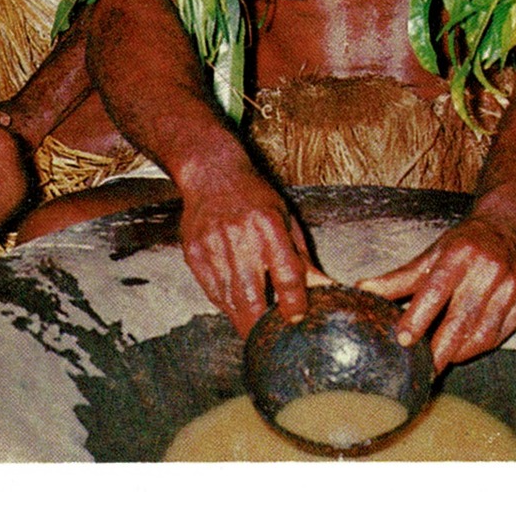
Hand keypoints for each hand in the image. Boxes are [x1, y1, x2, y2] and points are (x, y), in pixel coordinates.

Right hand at [177, 164, 331, 335]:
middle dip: (260, 326)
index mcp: (269, 226)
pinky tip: (234, 305)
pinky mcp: (194, 253)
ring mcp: (212, 247)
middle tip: (267, 342)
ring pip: (229, 300)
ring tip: (252, 330)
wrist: (211, 174)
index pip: (286, 275)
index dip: (294, 302)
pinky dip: (224, 303)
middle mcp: (240, 238)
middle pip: (251, 296)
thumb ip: (300, 256)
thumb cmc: (255, 197)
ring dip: (241, 318)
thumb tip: (321, 287)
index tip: (297, 319)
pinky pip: (211, 291)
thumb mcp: (285, 218)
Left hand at [358, 214, 515, 371]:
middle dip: (439, 349)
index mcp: (459, 254)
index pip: (436, 289)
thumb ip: (399, 278)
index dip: (419, 316)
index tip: (404, 339)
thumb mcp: (431, 255)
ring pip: (482, 334)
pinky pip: (498, 336)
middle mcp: (487, 269)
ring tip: (439, 361)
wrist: (508, 228)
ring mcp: (510, 287)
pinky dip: (478, 347)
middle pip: (461, 318)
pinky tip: (463, 349)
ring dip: (458, 352)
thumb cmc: (464, 244)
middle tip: (422, 369)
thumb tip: (363, 291)